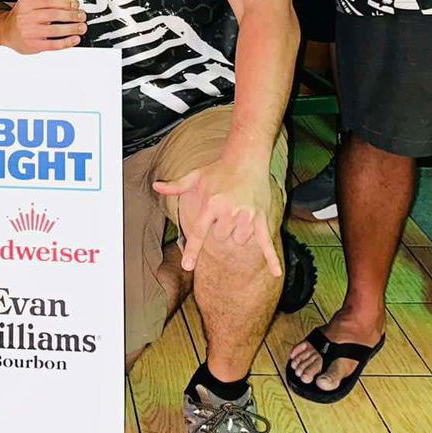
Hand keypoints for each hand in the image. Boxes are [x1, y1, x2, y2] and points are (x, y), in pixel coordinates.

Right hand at [0, 0, 86, 53]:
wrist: (4, 32)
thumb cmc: (20, 18)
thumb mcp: (28, 4)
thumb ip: (44, 3)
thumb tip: (68, 3)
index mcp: (27, 4)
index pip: (50, 0)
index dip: (65, 2)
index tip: (75, 4)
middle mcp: (27, 18)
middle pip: (54, 14)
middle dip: (72, 15)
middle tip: (81, 16)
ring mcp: (30, 32)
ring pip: (56, 30)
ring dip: (72, 28)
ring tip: (81, 27)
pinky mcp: (33, 45)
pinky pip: (53, 45)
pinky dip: (67, 42)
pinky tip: (74, 39)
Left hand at [154, 155, 279, 276]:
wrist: (247, 159)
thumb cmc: (219, 170)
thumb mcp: (195, 177)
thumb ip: (175, 186)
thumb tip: (155, 186)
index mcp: (212, 204)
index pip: (200, 232)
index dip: (193, 250)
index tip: (187, 266)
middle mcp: (229, 211)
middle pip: (221, 238)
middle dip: (221, 229)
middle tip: (224, 211)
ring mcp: (247, 216)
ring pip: (239, 240)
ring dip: (237, 233)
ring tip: (237, 213)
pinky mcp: (261, 218)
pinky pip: (266, 242)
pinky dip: (272, 258)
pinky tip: (276, 273)